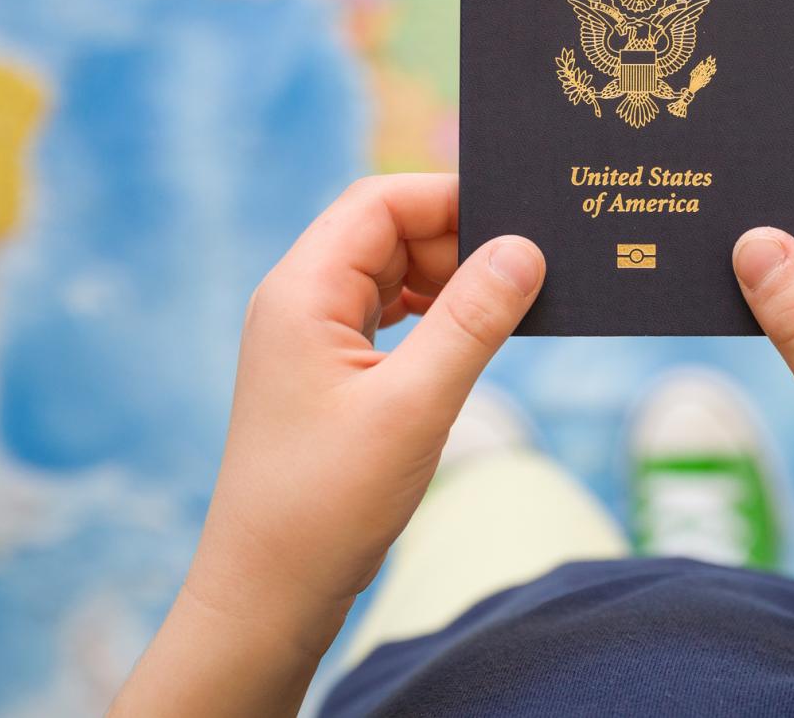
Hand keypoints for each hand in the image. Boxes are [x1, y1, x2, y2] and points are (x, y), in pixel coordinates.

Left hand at [114, 174, 543, 716]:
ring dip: (449, 282)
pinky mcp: (328, 373)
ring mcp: (311, 337)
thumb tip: (524, 249)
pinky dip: (435, 317)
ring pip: (391, 273)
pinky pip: (389, 315)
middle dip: (457, 242)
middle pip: (387, 231)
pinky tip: (471, 342)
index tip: (518, 218)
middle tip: (526, 272)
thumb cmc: (326, 504)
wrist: (267, 594)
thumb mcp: (414, 406)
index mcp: (303, 292)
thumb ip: (472, 321)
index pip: (379, 202)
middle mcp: (300, 302)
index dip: (448, 198)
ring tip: (506, 310)